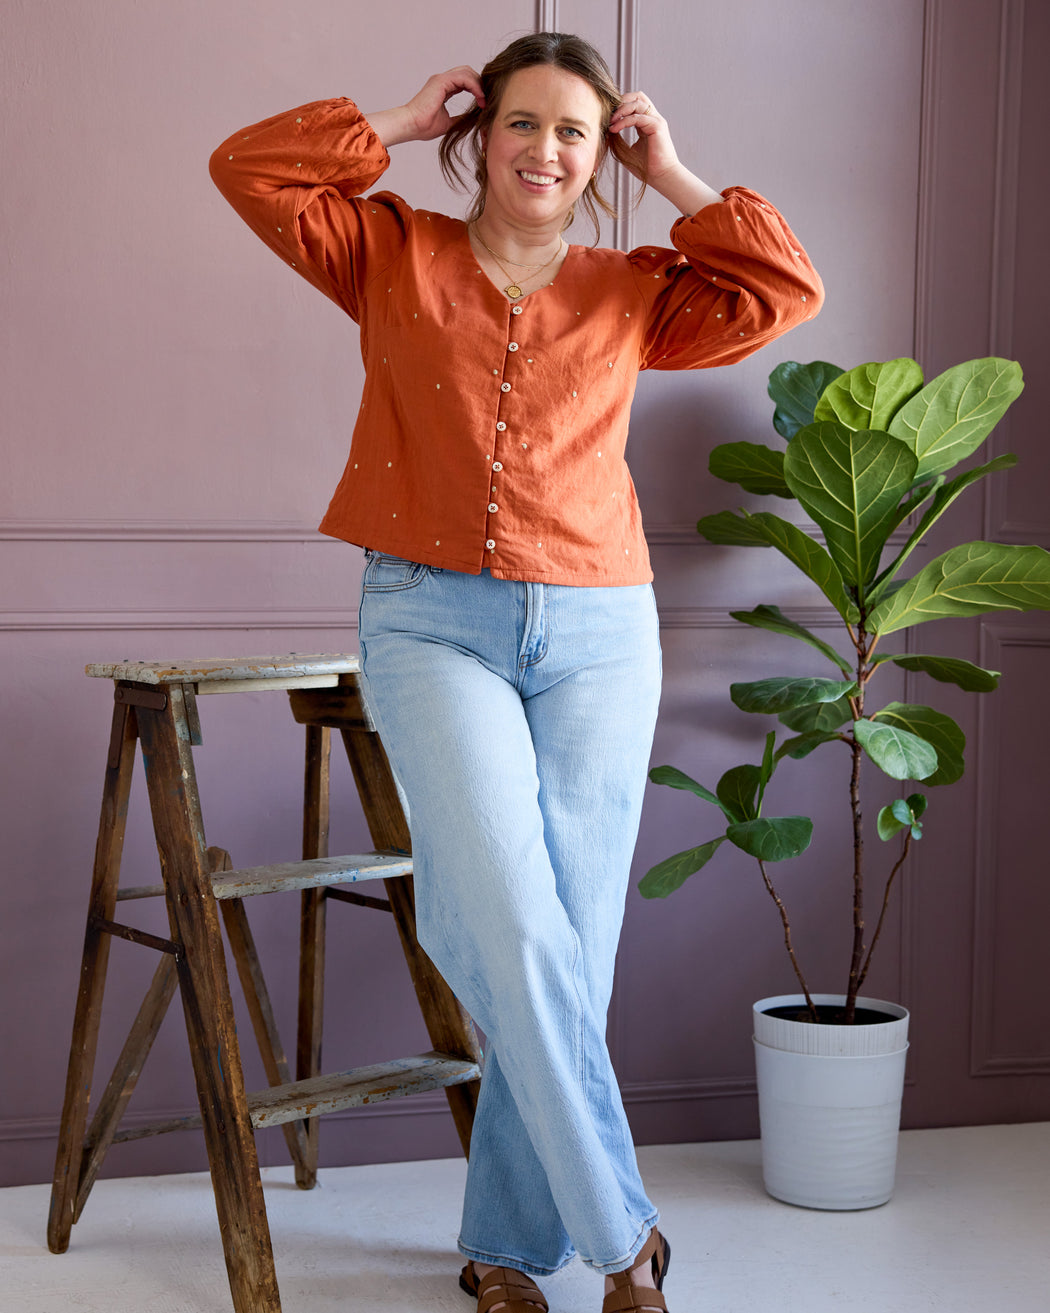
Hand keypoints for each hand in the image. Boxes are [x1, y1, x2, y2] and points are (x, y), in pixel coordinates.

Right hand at [402, 66, 485, 140]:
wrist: (412, 126)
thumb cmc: (424, 126)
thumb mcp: (449, 123)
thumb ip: (461, 118)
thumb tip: (475, 119)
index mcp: (443, 88)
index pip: (464, 81)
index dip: (476, 89)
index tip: (483, 104)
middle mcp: (442, 81)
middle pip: (467, 72)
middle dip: (479, 84)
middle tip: (486, 100)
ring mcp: (441, 79)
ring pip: (467, 72)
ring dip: (479, 84)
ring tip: (484, 100)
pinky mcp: (441, 81)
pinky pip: (464, 77)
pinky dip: (474, 86)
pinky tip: (480, 96)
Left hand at [609, 91, 722, 213]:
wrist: (662, 177)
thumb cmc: (646, 168)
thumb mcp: (627, 151)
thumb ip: (618, 140)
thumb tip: (604, 132)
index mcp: (646, 122)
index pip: (634, 103)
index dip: (619, 105)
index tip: (606, 116)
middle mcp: (653, 118)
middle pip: (637, 96)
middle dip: (621, 101)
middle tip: (608, 113)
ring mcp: (656, 120)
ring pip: (638, 103)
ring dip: (621, 110)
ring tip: (610, 121)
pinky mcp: (657, 126)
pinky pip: (638, 117)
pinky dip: (624, 121)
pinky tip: (614, 129)